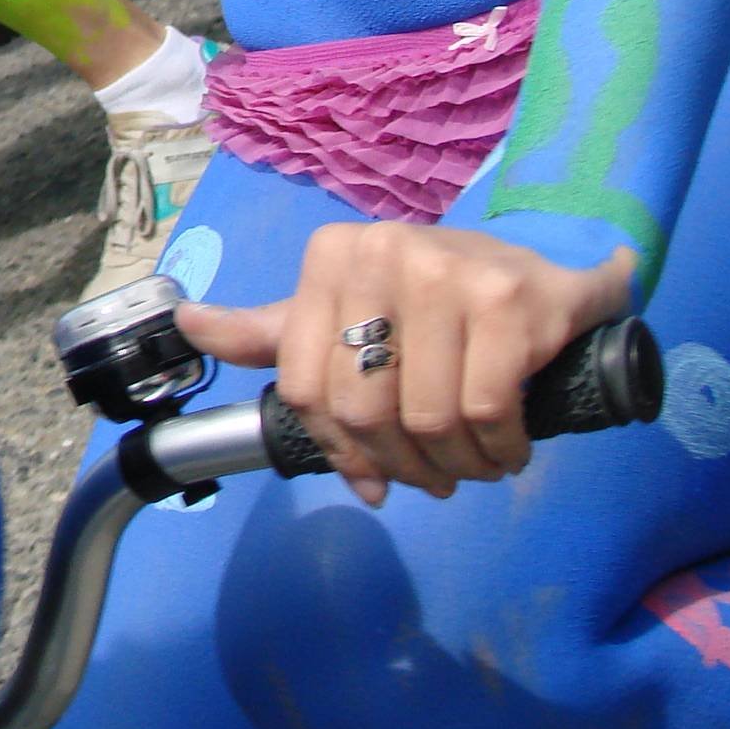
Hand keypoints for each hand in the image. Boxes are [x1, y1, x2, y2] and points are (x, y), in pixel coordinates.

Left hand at [176, 223, 635, 506]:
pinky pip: (485, 411)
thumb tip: (187, 323)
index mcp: (332, 255)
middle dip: (398, 464)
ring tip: (470, 466)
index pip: (305, 385)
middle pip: (360, 407)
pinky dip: (497, 449)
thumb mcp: (345, 308)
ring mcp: (447, 271)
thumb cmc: (432, 302)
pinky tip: (507, 449)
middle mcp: (383, 251)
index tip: (370, 473)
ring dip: (454, 465)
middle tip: (430, 477)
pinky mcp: (509, 300)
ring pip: (425, 417)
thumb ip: (270, 330)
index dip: (336, 447)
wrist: (542, 271)